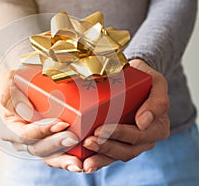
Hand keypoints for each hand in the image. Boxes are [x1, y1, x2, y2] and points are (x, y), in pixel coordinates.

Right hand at [0, 71, 81, 170]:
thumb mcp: (10, 81)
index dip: (42, 131)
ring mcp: (39, 143)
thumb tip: (27, 112)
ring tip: (77, 164)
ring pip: (50, 157)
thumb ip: (14, 95)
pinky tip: (80, 163)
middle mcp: (24, 140)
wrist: (28, 83)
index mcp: (12, 127)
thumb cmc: (17, 82)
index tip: (60, 123)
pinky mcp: (53, 143)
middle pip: (39, 149)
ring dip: (64, 161)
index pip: (24, 134)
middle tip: (73, 138)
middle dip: (56, 144)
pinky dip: (69, 159)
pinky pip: (60, 155)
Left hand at [82, 59, 169, 173]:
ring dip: (100, 158)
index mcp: (158, 127)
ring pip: (117, 156)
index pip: (139, 135)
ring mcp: (132, 144)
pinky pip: (109, 156)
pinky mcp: (119, 144)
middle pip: (127, 149)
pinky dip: (97, 160)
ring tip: (84, 161)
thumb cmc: (144, 79)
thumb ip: (157, 101)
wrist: (133, 79)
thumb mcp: (156, 83)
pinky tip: (84, 164)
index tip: (100, 130)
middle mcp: (147, 139)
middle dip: (106, 146)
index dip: (120, 134)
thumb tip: (144, 122)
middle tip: (88, 141)